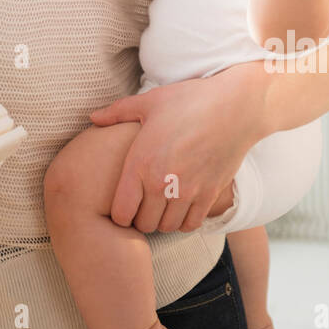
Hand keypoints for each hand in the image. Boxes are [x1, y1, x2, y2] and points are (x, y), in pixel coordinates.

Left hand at [88, 72, 263, 232]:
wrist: (235, 107)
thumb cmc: (189, 100)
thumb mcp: (149, 101)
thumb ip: (117, 112)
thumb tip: (93, 117)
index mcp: (141, 162)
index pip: (121, 213)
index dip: (118, 214)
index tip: (123, 204)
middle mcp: (162, 183)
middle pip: (143, 225)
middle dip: (139, 219)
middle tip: (141, 206)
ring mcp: (188, 191)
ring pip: (167, 228)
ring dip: (161, 221)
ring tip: (161, 206)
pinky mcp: (210, 194)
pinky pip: (191, 224)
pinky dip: (184, 220)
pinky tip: (182, 205)